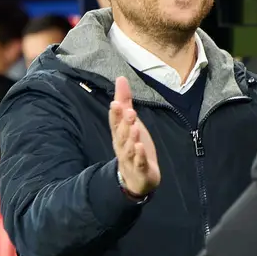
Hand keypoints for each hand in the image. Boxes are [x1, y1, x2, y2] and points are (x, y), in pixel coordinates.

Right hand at [109, 76, 160, 196]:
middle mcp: (122, 145)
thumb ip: (125, 101)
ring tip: (135, 127)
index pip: (115, 123)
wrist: (136, 177)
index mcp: (119, 134)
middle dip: (125, 123)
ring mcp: (130, 158)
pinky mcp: (140, 169)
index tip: (115, 103)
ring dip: (132, 138)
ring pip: (130, 147)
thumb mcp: (130, 122)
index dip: (115, 114)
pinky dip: (139, 155)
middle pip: (122, 134)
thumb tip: (120, 79)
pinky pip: (139, 162)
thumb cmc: (133, 145)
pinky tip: (141, 147)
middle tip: (129, 112)